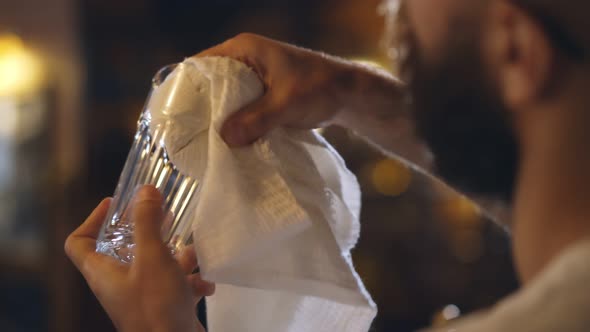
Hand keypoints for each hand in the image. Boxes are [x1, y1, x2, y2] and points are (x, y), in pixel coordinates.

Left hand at [65, 186, 214, 331]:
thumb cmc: (156, 306)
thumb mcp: (152, 257)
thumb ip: (147, 222)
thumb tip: (144, 191)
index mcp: (102, 273)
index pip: (78, 242)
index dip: (91, 219)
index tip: (114, 204)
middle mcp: (117, 284)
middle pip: (122, 249)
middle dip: (145, 229)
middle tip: (162, 213)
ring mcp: (140, 296)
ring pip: (153, 265)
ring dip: (174, 255)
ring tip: (192, 250)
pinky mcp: (163, 306)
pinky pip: (174, 285)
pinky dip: (189, 280)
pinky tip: (205, 282)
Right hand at [198, 33, 399, 146]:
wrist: (349, 95)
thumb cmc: (320, 88)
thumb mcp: (286, 103)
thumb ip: (256, 119)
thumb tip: (225, 137)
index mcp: (244, 49)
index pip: (201, 64)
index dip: (186, 86)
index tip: (173, 113)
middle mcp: (244, 60)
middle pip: (209, 84)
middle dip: (200, 108)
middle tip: (185, 134)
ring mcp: (252, 78)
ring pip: (224, 99)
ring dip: (217, 118)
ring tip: (201, 142)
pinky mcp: (261, 95)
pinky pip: (239, 109)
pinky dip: (233, 123)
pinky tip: (225, 143)